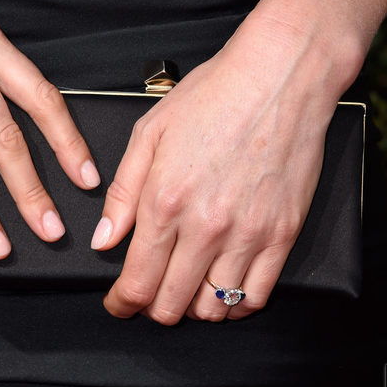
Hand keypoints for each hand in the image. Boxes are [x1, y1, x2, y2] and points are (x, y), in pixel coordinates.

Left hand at [92, 11, 359, 323]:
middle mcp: (205, 227)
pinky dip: (236, 304)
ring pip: (214, 309)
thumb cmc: (213, 96)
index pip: (136, 281)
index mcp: (165, 202)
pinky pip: (257, 296)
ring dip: (193, 308)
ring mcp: (247, 234)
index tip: (118, 304)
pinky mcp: (282, 234)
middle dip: (152, 309)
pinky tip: (225, 289)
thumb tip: (104, 241)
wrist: (278, 77)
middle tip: (148, 299)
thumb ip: (122, 193)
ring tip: (187, 290)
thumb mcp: (149, 133)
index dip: (122, 303)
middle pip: (171, 305)